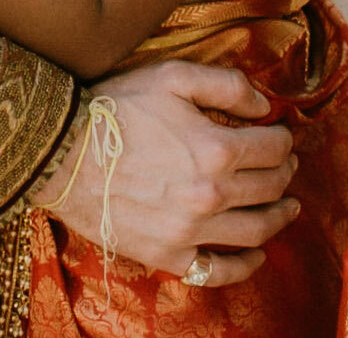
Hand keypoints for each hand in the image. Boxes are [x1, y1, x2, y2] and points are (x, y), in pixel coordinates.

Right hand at [32, 61, 298, 287]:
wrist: (60, 153)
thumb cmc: (115, 109)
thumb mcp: (172, 76)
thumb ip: (227, 85)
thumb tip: (265, 105)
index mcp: (217, 149)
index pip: (274, 148)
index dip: (284, 138)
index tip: (281, 134)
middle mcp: (211, 196)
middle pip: (270, 188)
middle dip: (285, 173)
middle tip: (286, 165)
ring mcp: (190, 232)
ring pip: (255, 231)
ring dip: (279, 217)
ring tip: (287, 207)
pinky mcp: (167, 256)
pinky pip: (218, 271)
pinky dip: (245, 265)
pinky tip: (256, 255)